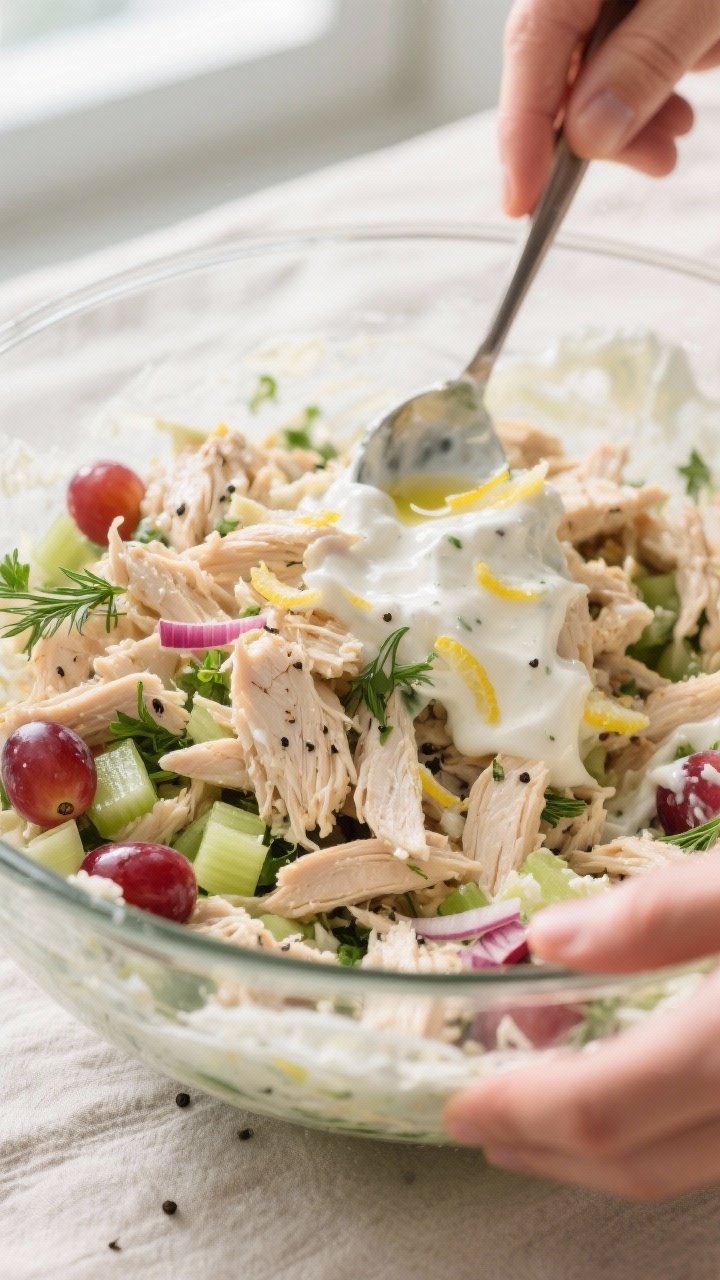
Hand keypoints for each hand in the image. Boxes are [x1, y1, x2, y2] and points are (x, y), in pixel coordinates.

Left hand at [443, 851, 719, 1198]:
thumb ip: (661, 913)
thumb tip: (549, 939)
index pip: (605, 1107)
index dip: (521, 1111)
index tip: (459, 1103)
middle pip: (638, 1162)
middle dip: (544, 1148)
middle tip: (479, 1124)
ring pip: (676, 1168)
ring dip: (595, 1152)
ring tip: (533, 1119)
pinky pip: (707, 1148)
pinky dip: (649, 1134)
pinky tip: (623, 1095)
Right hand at [500, 0, 719, 215]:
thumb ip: (645, 59)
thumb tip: (589, 131)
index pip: (531, 48)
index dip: (521, 133)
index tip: (522, 199)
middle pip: (560, 61)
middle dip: (598, 124)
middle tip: (651, 161)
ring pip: (598, 61)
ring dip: (636, 106)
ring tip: (681, 128)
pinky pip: (637, 39)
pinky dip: (661, 71)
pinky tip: (698, 65)